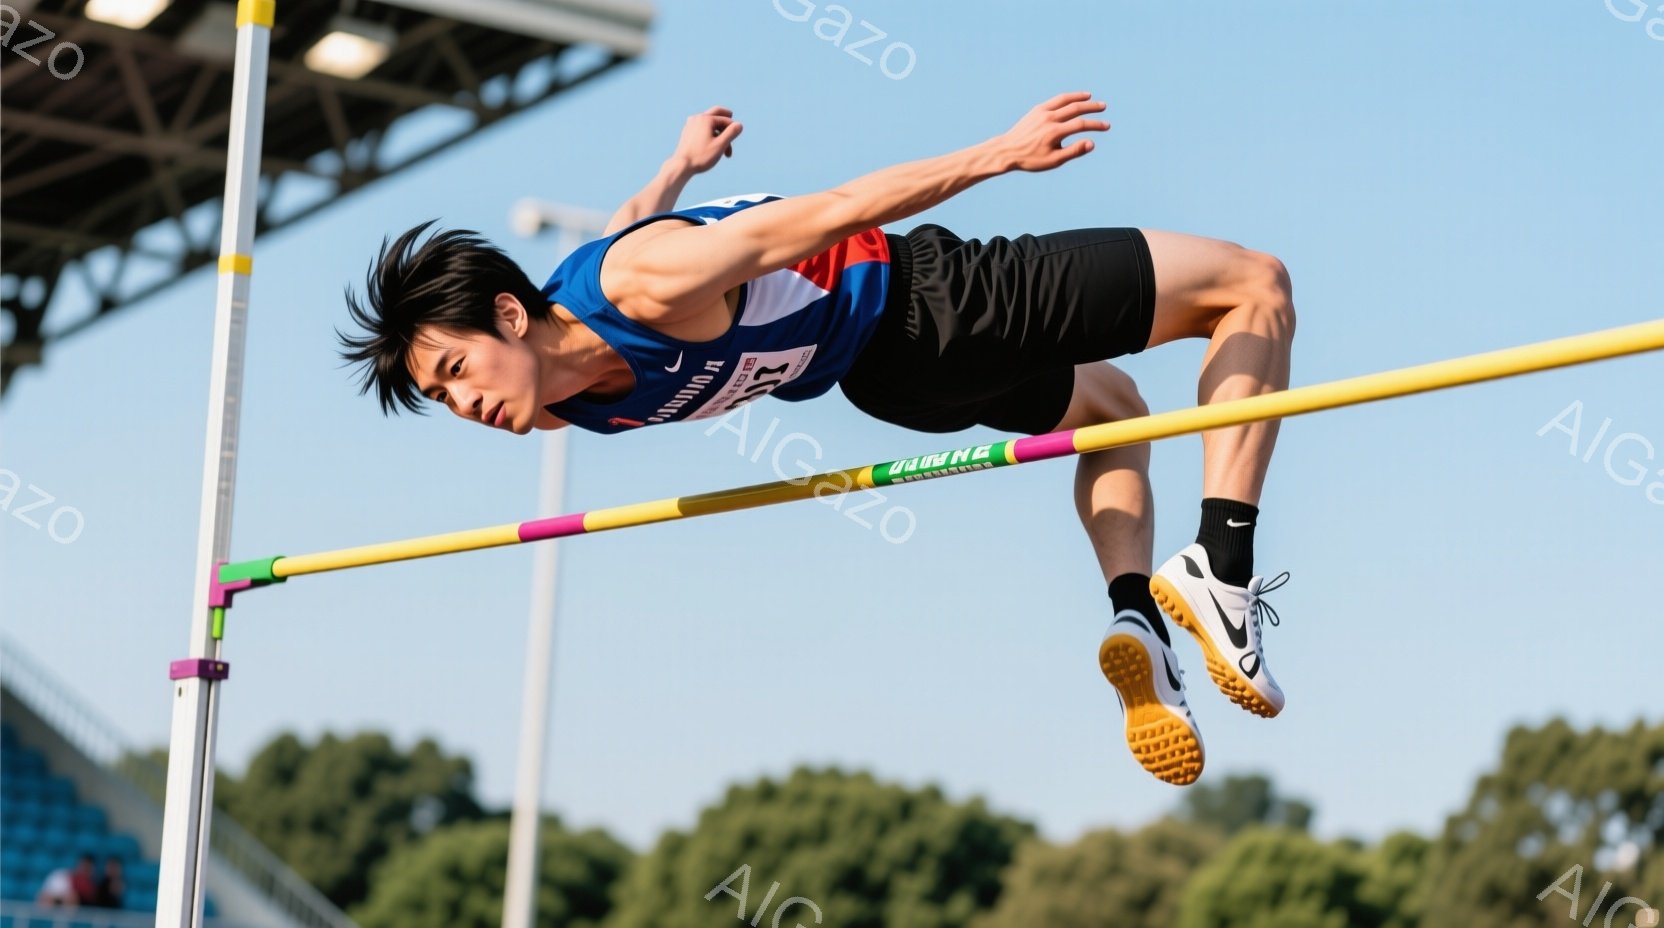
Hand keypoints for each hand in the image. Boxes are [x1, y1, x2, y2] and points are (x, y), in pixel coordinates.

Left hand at [671, 106, 742, 174]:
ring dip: (718, 130)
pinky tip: (712, 140)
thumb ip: (731, 133)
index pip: (725, 120)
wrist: (681, 165)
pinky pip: (701, 127)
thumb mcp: (720, 145)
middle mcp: (697, 118)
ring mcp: (690, 124)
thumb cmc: (701, 156)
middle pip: (715, 112)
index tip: (735, 139)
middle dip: (724, 116)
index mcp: (706, 119)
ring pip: (708, 122)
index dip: (733, 128)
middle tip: (731, 114)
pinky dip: (709, 131)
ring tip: (722, 143)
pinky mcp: (687, 132)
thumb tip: (739, 124)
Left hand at [991, 92, 1108, 172]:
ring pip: (1065, 100)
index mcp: (1054, 132)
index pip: (1080, 125)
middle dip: (1091, 107)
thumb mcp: (1053, 161)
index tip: (1106, 126)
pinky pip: (1055, 101)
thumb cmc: (1031, 159)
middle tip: (1103, 106)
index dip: (1095, 125)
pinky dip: (1066, 98)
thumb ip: (1073, 151)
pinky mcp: (1036, 110)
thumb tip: (1092, 143)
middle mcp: (1049, 118)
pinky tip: (1072, 100)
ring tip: (1090, 96)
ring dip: (1079, 97)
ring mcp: (1042, 112)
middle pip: (1075, 108)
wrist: (1006, 152)